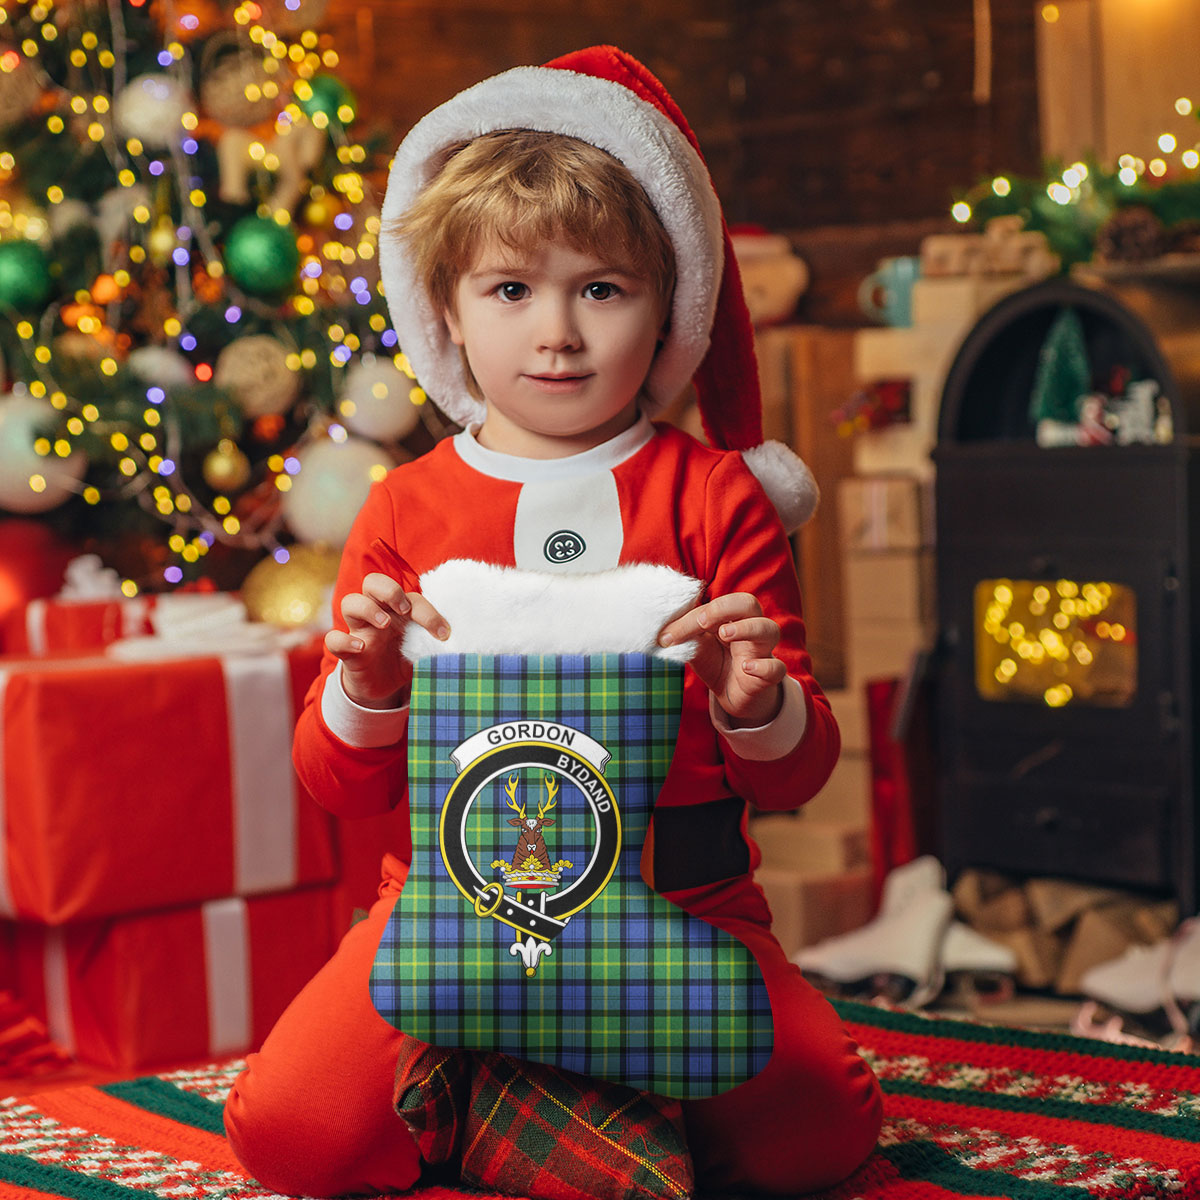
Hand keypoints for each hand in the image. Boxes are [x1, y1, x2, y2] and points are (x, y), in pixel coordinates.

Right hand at [324, 572, 449, 708]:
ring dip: (368, 608)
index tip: (443, 634)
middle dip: (389, 590)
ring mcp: (359, 630)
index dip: (428, 612)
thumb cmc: (405, 659)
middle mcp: (377, 613)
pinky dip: (343, 640)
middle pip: (373, 582)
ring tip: (384, 624)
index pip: (410, 596)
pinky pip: (333, 639)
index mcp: (398, 610)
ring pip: (350, 602)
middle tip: (404, 609)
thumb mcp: (423, 650)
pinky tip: (361, 648)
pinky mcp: (346, 652)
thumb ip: (435, 643)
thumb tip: (461, 643)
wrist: (384, 689)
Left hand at [658, 592, 785, 726]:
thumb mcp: (697, 648)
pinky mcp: (769, 676)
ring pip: (769, 629)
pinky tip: (746, 667)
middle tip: (702, 622)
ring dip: (747, 628)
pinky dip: (764, 666)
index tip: (668, 635)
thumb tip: (661, 632)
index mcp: (731, 617)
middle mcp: (750, 628)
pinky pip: (776, 667)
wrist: (734, 696)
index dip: (692, 616)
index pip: (716, 605)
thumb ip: (685, 636)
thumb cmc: (717, 663)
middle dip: (724, 608)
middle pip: (749, 603)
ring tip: (725, 634)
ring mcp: (762, 651)